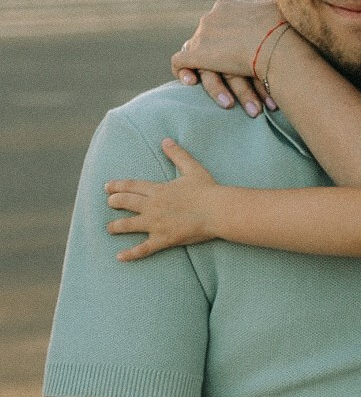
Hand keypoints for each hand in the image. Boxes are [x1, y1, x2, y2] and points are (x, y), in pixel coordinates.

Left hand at [105, 139, 221, 259]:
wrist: (217, 210)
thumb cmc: (207, 190)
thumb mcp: (192, 168)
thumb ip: (177, 154)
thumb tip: (166, 140)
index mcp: (158, 190)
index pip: (132, 186)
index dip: (118, 186)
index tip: (107, 187)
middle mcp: (152, 206)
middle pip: (126, 203)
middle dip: (114, 202)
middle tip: (109, 204)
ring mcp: (156, 224)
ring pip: (129, 225)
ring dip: (116, 226)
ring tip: (109, 228)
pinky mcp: (163, 239)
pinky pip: (143, 248)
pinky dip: (131, 254)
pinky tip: (119, 257)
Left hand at [172, 0, 285, 116]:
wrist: (277, 44)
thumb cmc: (284, 29)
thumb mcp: (276, 10)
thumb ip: (266, 7)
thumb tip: (266, 4)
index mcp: (227, 6)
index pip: (217, 22)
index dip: (223, 39)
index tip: (234, 53)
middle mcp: (211, 17)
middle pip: (206, 38)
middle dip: (216, 57)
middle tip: (229, 73)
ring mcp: (202, 35)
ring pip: (196, 53)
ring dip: (209, 72)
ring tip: (225, 92)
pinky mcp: (197, 54)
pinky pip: (179, 63)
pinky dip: (184, 72)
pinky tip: (191, 83)